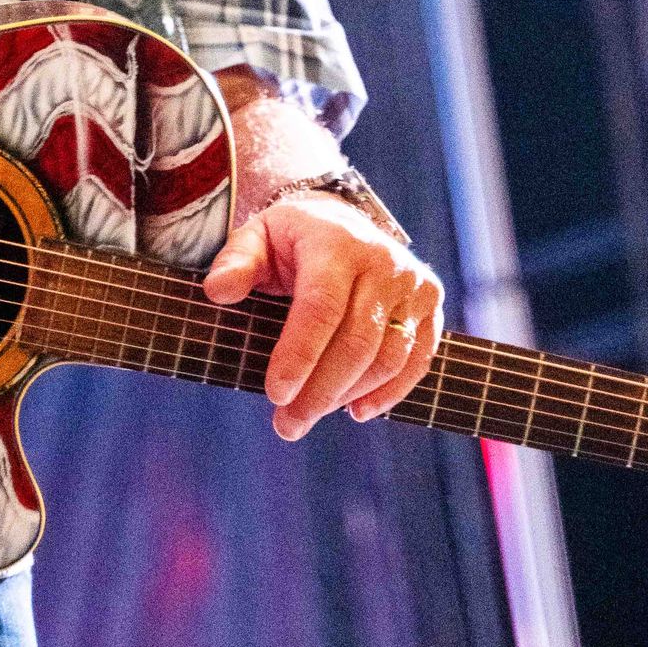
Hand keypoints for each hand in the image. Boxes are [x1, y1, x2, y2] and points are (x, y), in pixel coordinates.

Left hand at [203, 192, 443, 441]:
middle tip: (286, 425)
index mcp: (336, 243)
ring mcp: (412, 284)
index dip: (299, 355)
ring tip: (309, 416)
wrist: (344, 220)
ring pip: (388, 357)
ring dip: (348, 396)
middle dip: (320, 391)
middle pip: (357, 341)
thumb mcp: (257, 238)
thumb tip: (217, 292)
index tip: (275, 394)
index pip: (322, 307)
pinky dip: (390, 393)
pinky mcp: (430, 304)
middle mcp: (382, 261)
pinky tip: (355, 410)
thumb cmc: (293, 238)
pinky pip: (417, 360)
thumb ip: (236, 262)